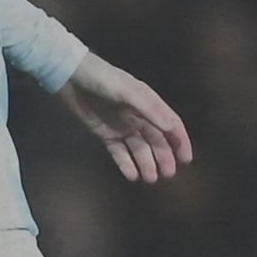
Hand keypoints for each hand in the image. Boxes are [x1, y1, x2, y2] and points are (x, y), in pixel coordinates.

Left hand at [62, 60, 191, 184]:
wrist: (71, 77)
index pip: (170, 125)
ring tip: (150, 179)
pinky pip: (119, 152)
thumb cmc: (102, 80)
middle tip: (167, 175)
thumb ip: (150, 109)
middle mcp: (138, 116)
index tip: (186, 160)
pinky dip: (126, 164)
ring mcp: (121, 126)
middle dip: (163, 158)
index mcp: (148, 103)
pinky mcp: (105, 134)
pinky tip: (132, 176)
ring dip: (146, 164)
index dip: (180, 142)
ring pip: (139, 149)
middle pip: (156, 140)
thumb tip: (172, 127)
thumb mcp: (128, 91)